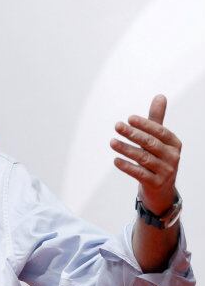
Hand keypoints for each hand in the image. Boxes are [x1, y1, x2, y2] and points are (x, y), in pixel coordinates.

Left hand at [110, 94, 180, 214]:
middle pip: (151, 144)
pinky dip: (127, 166)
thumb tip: (160, 96)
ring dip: (126, 149)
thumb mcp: (159, 140)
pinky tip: (116, 160)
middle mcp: (173, 157)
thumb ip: (156, 119)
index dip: (145, 124)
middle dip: (133, 134)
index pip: (160, 131)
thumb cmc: (158, 158)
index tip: (129, 118)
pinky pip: (140, 174)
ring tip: (112, 142)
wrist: (161, 190)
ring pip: (144, 158)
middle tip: (117, 126)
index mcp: (174, 143)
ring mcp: (166, 172)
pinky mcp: (156, 184)